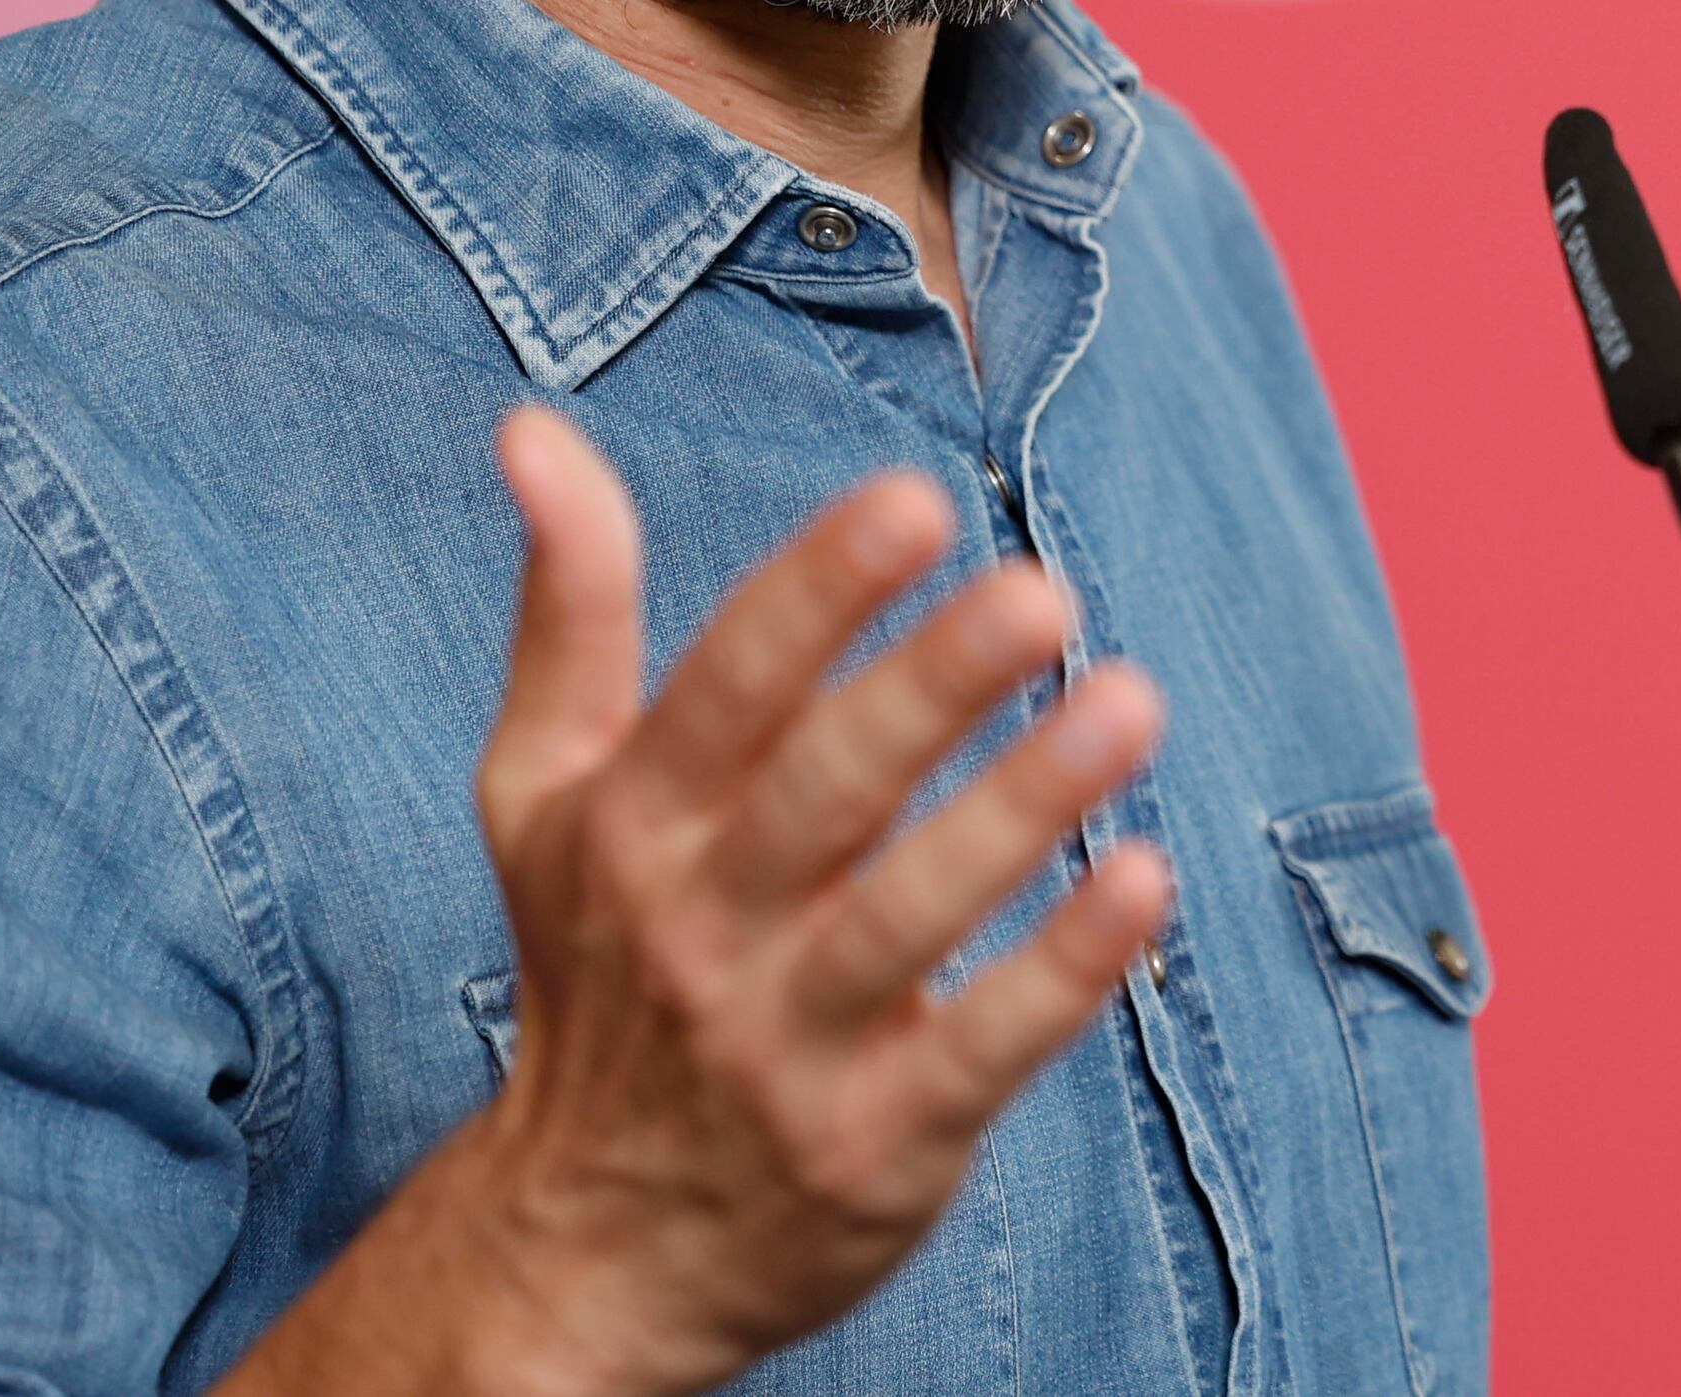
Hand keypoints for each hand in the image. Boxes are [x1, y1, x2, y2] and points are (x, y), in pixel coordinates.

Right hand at [224, 409, 1170, 1396]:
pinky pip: (980, 1050)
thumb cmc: (596, 970)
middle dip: (931, 685)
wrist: (581, 1253)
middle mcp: (698, 929)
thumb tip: (532, 427)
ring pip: (911, 913)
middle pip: (823, 790)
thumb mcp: (545, 793)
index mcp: (631, 825)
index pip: (725, 690)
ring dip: (1025, 806)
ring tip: (1133, 702)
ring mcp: (785, 1043)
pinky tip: (1148, 881)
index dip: (816, 593)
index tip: (913, 500)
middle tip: (1043, 590)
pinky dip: (1063, 972)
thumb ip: (567, 610)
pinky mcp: (876, 1143)